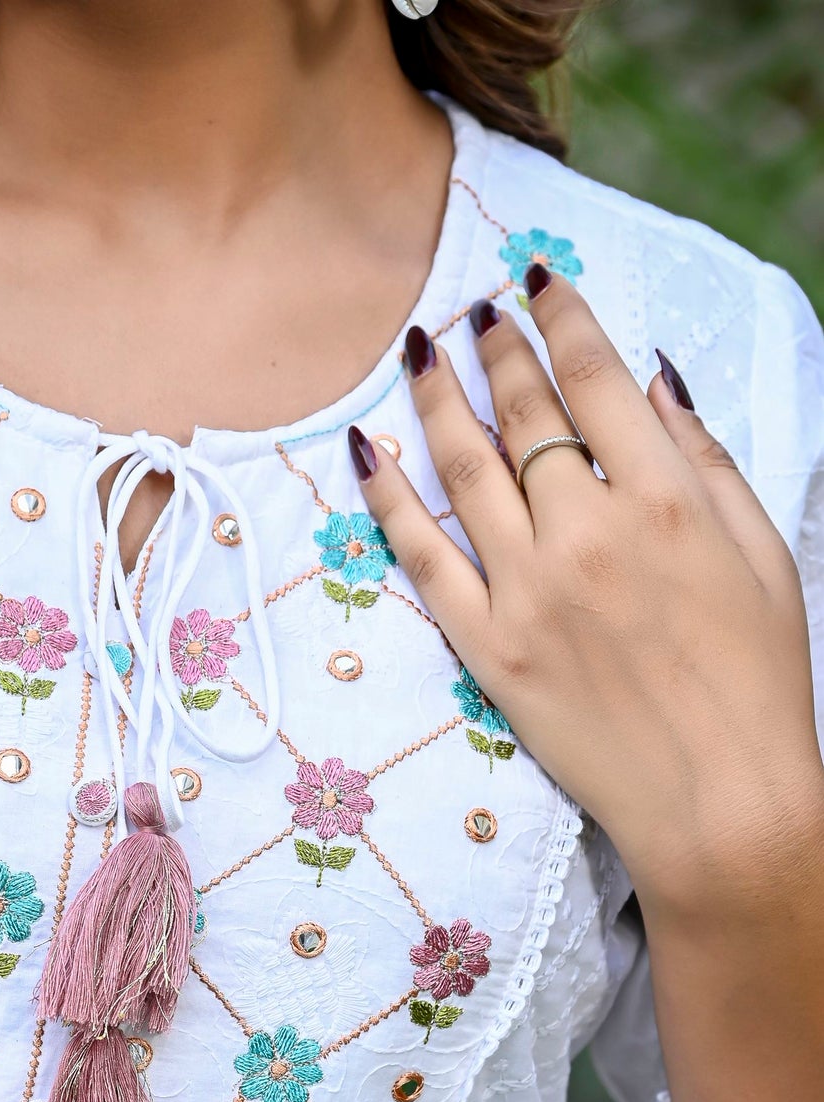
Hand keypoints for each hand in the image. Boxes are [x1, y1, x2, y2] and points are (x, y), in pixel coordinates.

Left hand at [352, 269, 823, 922]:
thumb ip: (705, 458)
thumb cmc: (757, 678)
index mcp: (666, 500)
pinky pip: (422, 558)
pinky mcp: (489, 649)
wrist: (720, 799)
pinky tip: (364, 450)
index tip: (533, 279)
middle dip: (496, 348)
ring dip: (435, 400)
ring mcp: (529, 593)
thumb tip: (654, 378)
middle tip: (473, 312)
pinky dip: (387, 498)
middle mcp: (588, 534)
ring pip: (462, 470)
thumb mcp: (760, 553)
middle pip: (523, 415)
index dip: (558, 317)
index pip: (594, 378)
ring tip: (419, 353)